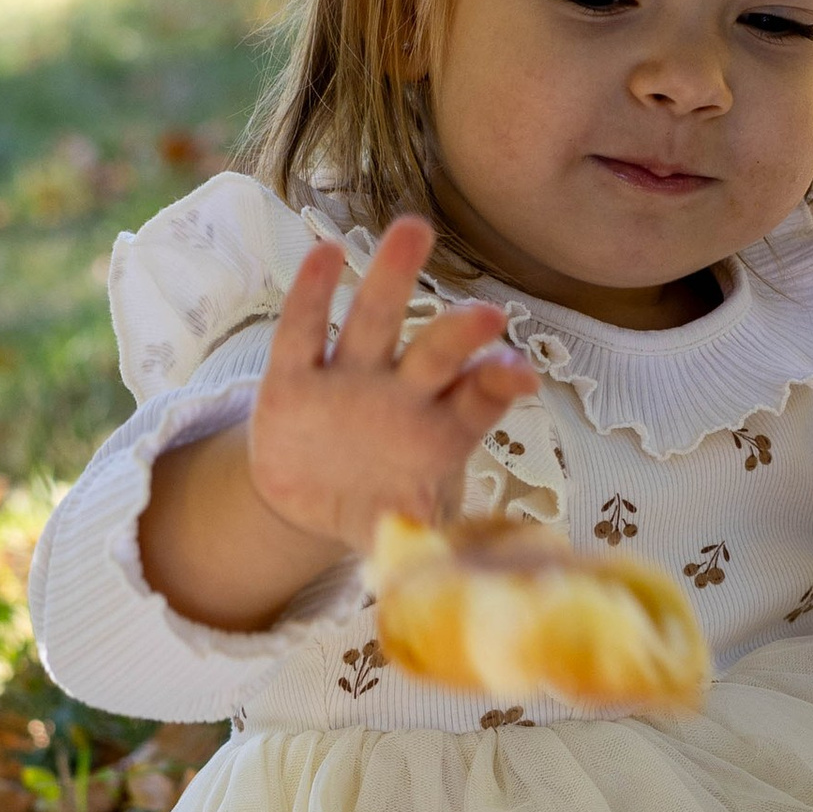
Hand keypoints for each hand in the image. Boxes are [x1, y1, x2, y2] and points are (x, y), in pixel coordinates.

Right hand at [246, 216, 534, 562]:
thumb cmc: (380, 504)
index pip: (476, 402)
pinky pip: (302, 333)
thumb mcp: (411, 530)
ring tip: (413, 229)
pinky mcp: (293, 380)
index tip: (519, 374)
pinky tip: (327, 252)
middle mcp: (401, 394)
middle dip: (458, 332)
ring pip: (374, 323)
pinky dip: (311, 296)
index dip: (497, 386)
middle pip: (434, 354)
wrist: (308, 499)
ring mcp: (348, 380)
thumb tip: (460, 582)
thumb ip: (434, 545)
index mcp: (439, 431)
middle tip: (486, 311)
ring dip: (392, 279)